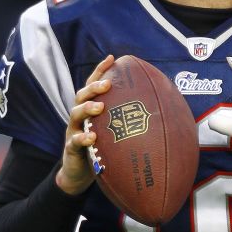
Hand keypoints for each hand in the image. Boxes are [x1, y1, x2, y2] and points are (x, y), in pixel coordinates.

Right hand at [56, 55, 114, 194]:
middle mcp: (80, 116)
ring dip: (88, 108)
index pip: (93, 85)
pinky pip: (75, 141)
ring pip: (76, 113)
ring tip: (100, 107)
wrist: (78, 173)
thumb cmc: (101, 148)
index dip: (101, 71)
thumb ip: (127, 121)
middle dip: (94, 87)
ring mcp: (74, 130)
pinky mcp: (70, 147)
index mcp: (90, 108)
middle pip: (83, 95)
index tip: (113, 58)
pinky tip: (92, 137)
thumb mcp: (113, 132)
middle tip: (107, 84)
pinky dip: (83, 138)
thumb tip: (161, 113)